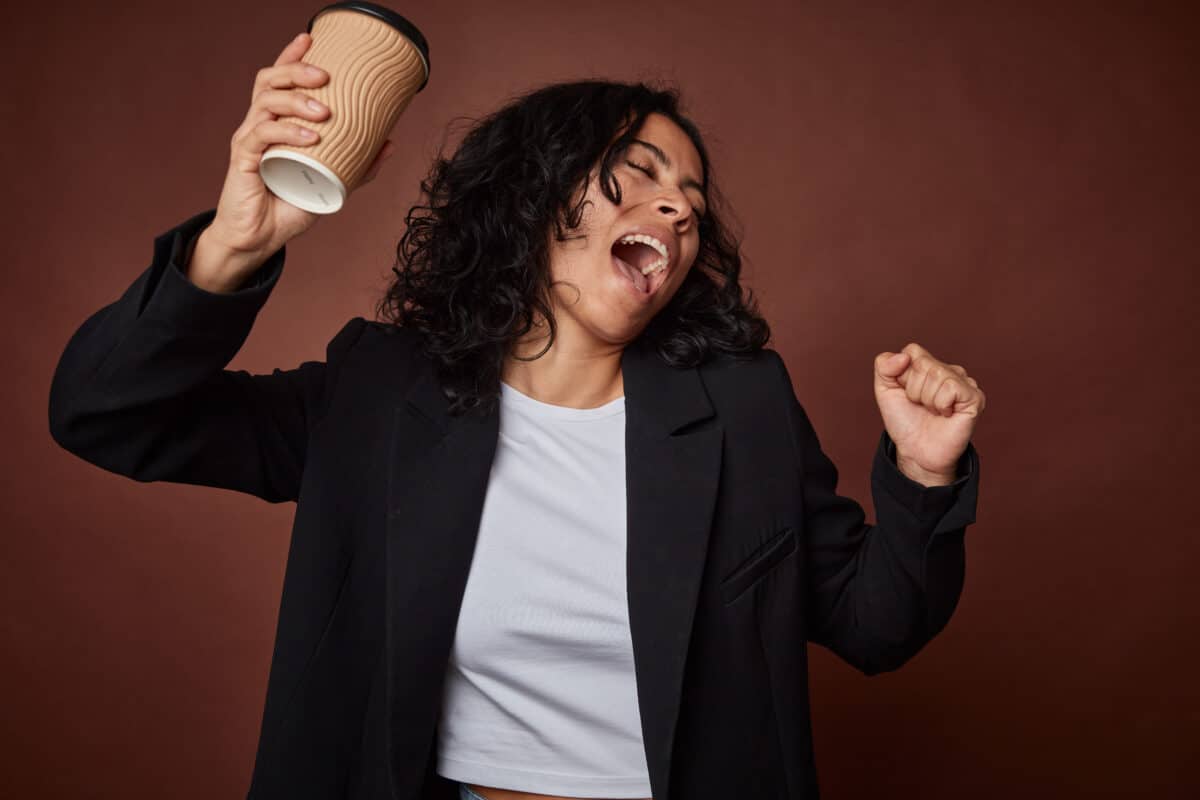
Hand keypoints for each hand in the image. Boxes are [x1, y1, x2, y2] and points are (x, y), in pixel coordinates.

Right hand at [206, 31, 394, 263]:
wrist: (261, 239)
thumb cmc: (289, 207)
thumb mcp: (333, 183)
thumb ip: (359, 164)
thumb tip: (390, 142)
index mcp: (276, 123)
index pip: (279, 79)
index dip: (292, 56)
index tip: (310, 38)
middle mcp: (259, 124)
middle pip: (270, 81)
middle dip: (296, 70)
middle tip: (325, 75)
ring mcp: (249, 140)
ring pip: (265, 102)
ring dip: (297, 101)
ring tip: (324, 112)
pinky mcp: (243, 160)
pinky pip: (261, 135)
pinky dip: (286, 131)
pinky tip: (310, 137)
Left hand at [873, 343, 985, 482]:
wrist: (916, 451)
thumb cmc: (905, 422)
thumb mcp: (885, 391)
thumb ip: (884, 366)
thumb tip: (903, 356)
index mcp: (929, 365)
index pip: (912, 351)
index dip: (903, 376)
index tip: (906, 394)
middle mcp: (948, 370)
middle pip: (923, 363)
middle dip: (913, 389)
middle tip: (921, 406)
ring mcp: (964, 382)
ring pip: (937, 374)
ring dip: (927, 399)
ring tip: (933, 411)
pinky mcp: (975, 397)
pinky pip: (951, 388)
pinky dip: (941, 404)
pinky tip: (946, 414)